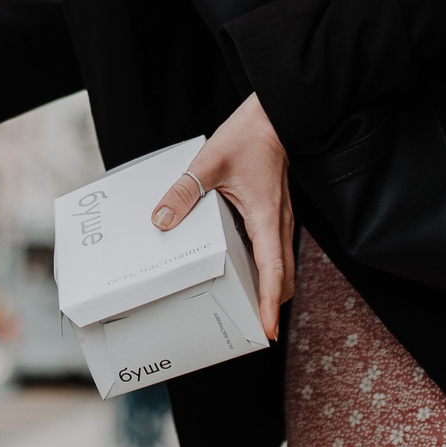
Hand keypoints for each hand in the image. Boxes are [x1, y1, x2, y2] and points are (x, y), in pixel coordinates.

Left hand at [152, 92, 295, 340]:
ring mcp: (280, 219)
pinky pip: (275, 249)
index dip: (270, 302)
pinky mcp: (275, 213)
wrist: (274, 117)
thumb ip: (184, 192)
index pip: (273, 270)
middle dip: (272, 304)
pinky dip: (268, 269)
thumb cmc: (248, 137)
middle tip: (254, 328)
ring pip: (282, 264)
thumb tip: (161, 220)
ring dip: (271, 287)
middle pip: (284, 276)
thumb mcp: (209, 163)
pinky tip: (245, 270)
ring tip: (250, 308)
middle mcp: (280, 224)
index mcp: (267, 218)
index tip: (266, 329)